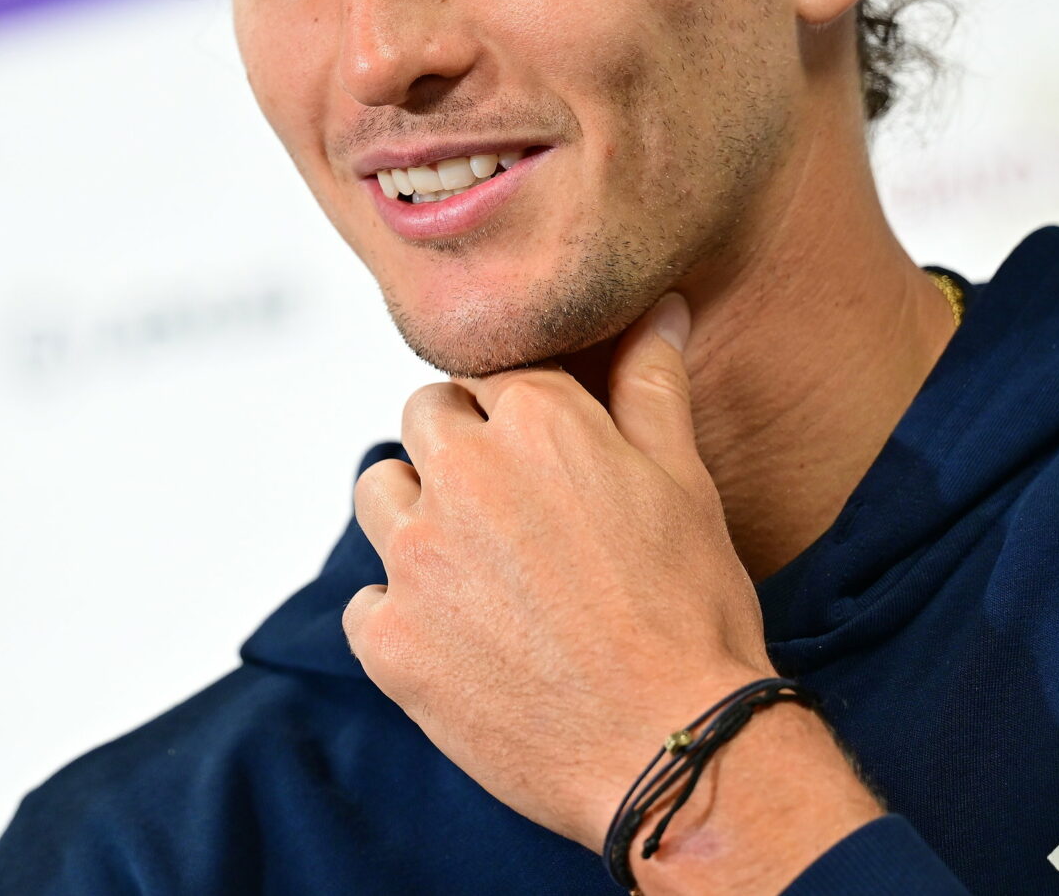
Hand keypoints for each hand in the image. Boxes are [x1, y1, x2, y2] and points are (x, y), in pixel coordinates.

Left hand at [342, 294, 877, 890]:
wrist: (675, 750)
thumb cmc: (692, 615)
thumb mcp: (685, 483)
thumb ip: (651, 385)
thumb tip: (658, 308)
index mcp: (537, 422)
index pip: (491, 375)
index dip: (516, 413)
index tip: (539, 456)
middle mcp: (463, 475)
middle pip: (424, 417)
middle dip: (458, 447)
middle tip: (511, 511)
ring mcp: (417, 559)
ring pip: (377, 492)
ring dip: (415, 514)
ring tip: (477, 566)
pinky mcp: (390, 640)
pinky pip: (367, 602)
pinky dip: (402, 616)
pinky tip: (461, 642)